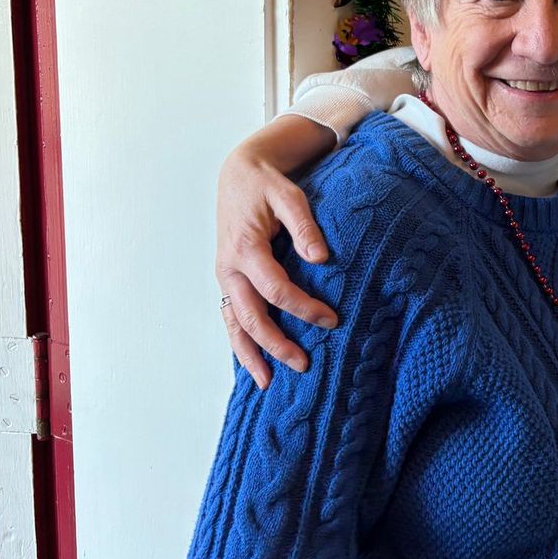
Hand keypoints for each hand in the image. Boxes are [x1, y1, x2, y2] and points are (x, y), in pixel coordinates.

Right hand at [216, 120, 339, 387]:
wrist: (239, 175)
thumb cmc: (268, 186)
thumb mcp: (289, 197)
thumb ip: (305, 226)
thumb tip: (321, 258)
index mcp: (245, 249)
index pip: (276, 289)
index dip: (304, 308)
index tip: (332, 320)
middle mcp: (229, 268)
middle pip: (251, 317)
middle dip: (276, 345)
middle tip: (304, 366)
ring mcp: (225, 277)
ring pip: (234, 324)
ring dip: (250, 354)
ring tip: (269, 383)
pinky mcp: (229, 280)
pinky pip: (232, 316)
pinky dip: (241, 342)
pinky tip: (255, 363)